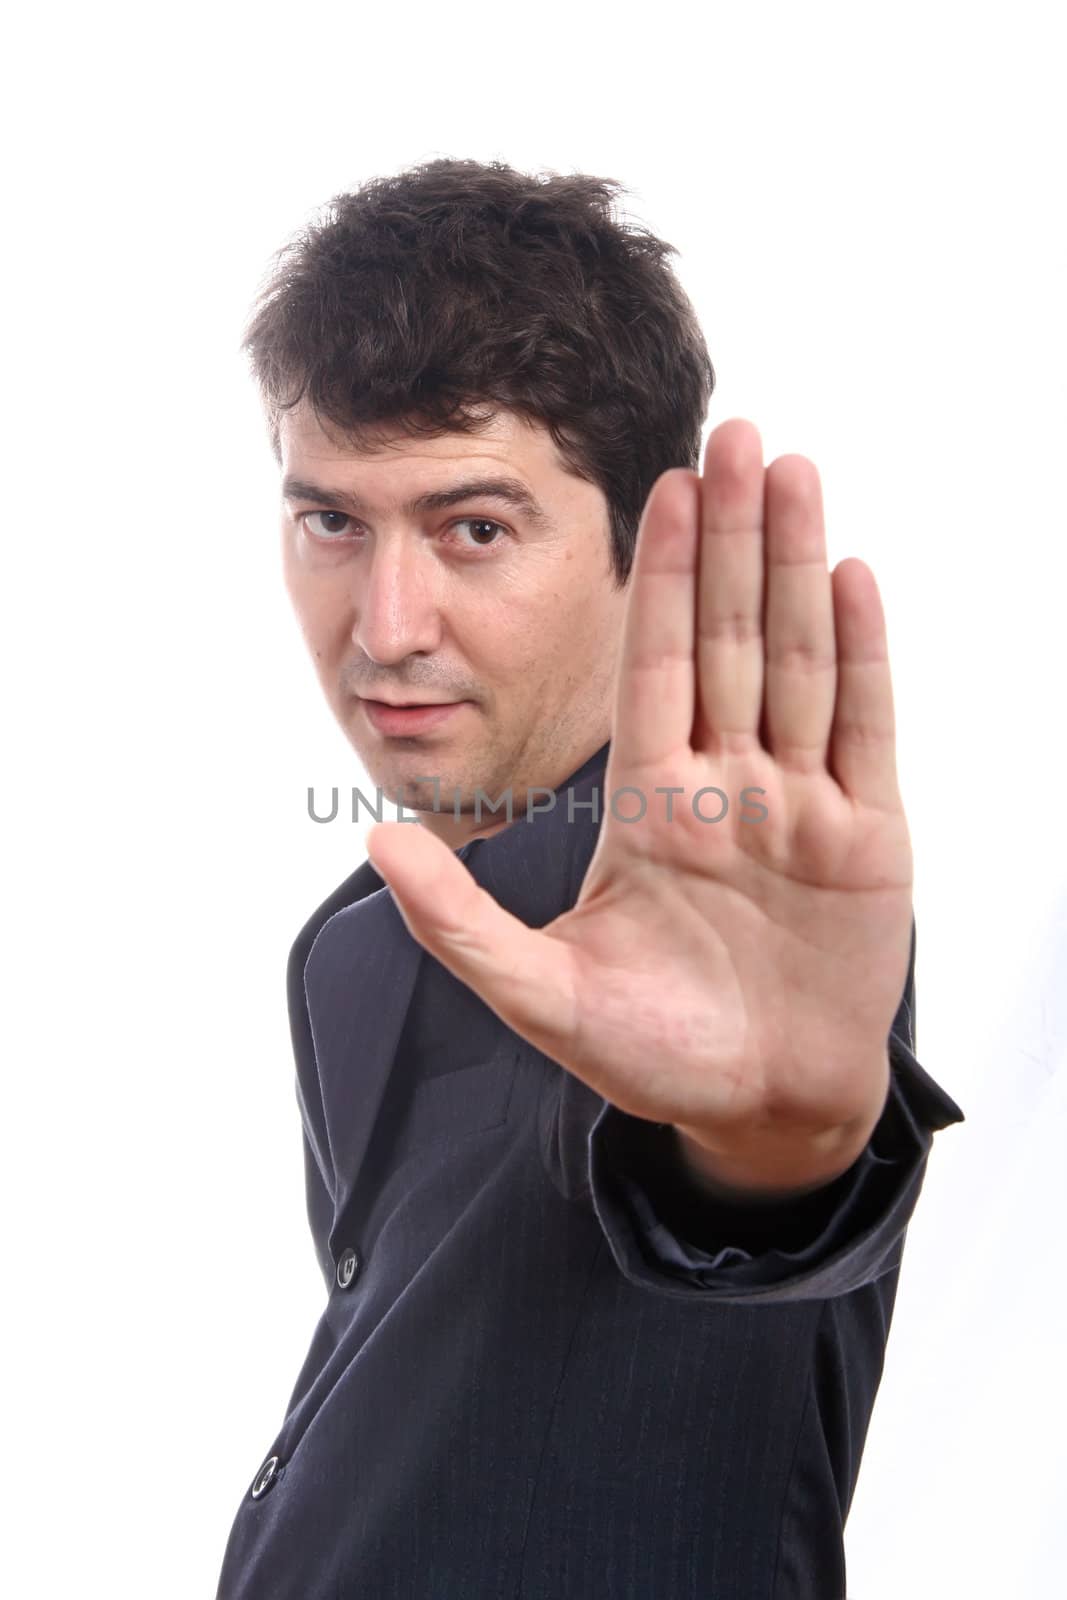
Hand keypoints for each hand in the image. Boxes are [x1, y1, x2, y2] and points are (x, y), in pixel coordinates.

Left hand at [365, 419, 911, 1196]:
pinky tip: (854, 575)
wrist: (761, 1109)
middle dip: (731, 536)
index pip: (653, 666)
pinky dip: (863, 652)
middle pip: (728, 636)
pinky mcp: (868, 837)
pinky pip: (865, 728)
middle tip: (735, 430)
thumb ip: (459, 924)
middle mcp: (727, 784)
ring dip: (797, 565)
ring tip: (796, 471)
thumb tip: (370, 841)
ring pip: (798, 659)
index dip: (658, 577)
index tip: (658, 488)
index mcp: (651, 804)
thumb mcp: (541, 997)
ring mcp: (801, 804)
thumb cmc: (653, 1057)